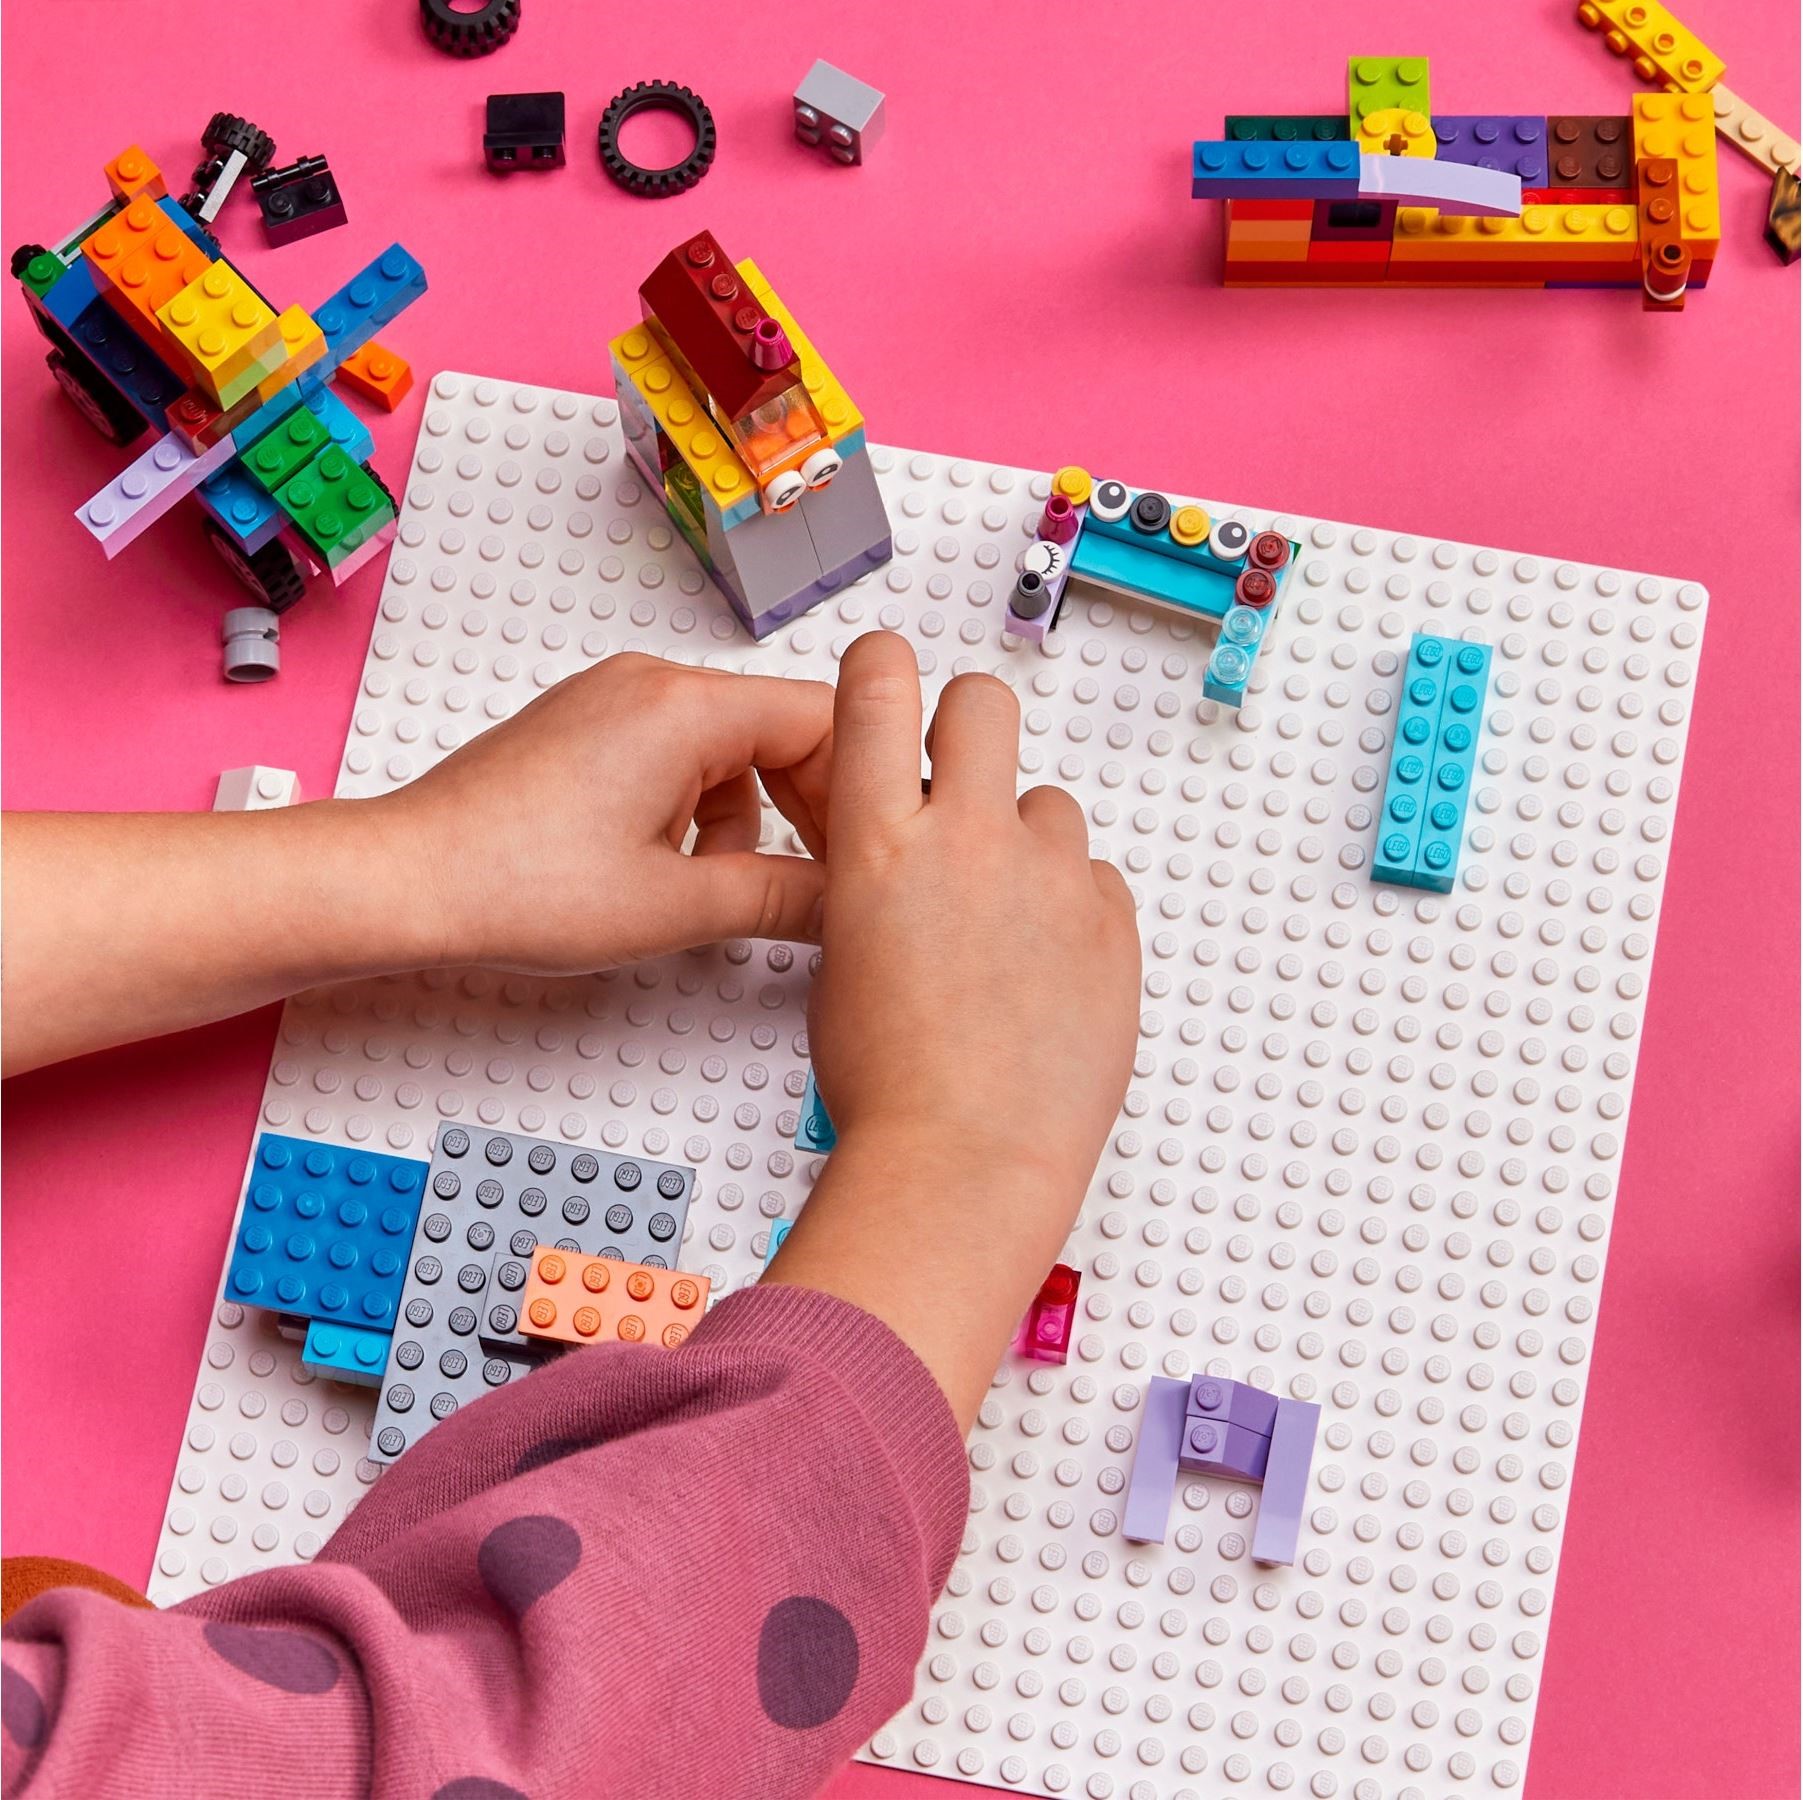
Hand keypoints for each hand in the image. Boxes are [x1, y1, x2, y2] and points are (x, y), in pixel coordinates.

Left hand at [382, 653, 834, 972]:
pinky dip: (696, 807)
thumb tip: (839, 904)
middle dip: (807, 804)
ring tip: (717, 884)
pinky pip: (676, 752)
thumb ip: (779, 899)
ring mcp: (612, 700)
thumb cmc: (510, 882)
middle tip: (816, 874)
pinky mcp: (584, 728)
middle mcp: (648, 683)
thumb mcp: (673, 908)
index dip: (857, 791)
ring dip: (748, 814)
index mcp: (683, 707)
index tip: (860, 849)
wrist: (405, 881)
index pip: (824, 719)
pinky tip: (668, 866)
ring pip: (729, 745)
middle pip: (780, 727)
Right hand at [769, 632, 1139, 1423]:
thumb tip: (899, 848)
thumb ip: (875, 874)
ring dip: (1028, 844)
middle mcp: (966, 837)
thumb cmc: (887, 1083)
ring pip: (1049, 805)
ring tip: (1007, 928)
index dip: (881, 668)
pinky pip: (1094, 878)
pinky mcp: (1112, 920)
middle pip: (983, 703)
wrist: (965, 1162)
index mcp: (876, 843)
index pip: (876, 682)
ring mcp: (1049, 875)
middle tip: (962, 784)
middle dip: (969, 728)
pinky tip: (1047, 972)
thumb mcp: (842, 953)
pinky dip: (1073, 909)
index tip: (888, 680)